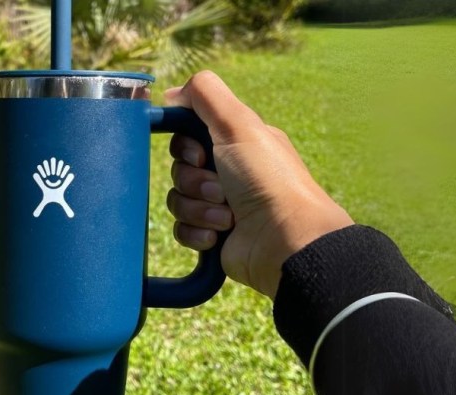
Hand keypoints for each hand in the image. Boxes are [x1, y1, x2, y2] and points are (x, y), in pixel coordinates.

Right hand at [165, 71, 353, 297]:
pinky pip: (181, 229)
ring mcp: (219, 206)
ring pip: (178, 199)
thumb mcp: (239, 124)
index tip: (199, 153)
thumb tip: (171, 93)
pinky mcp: (213, 235)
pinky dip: (198, 231)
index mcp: (236, 143)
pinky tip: (219, 234)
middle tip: (221, 189)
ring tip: (227, 216)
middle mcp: (228, 172)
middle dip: (195, 181)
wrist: (284, 240)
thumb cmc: (268, 179)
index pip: (187, 136)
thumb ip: (204, 95)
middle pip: (179, 169)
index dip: (185, 146)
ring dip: (199, 208)